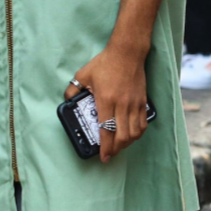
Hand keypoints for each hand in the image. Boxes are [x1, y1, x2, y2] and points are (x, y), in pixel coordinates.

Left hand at [65, 42, 149, 162]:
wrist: (127, 53)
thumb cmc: (104, 63)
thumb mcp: (83, 75)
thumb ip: (73, 89)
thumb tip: (67, 100)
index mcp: (106, 100)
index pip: (106, 130)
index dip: (106, 147)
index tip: (103, 157)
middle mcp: (122, 105)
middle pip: (122, 136)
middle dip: (116, 150)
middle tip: (110, 155)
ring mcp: (134, 104)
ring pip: (134, 132)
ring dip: (127, 144)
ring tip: (120, 147)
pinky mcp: (143, 102)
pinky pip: (143, 123)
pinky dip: (138, 133)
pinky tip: (132, 135)